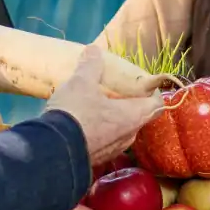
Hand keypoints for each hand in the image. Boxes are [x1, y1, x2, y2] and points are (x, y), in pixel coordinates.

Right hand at [45, 45, 162, 165]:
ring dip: (116, 118)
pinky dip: (102, 130)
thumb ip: (91, 66)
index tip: (141, 84)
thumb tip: (93, 50)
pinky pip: (107, 141)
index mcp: (133, 116)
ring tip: (99, 105)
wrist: (53, 150)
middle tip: (117, 91)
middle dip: (131, 104)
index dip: (153, 93)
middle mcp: (129, 135)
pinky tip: (86, 122)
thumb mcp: (81, 82)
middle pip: (139, 117)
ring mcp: (114, 150)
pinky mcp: (98, 159)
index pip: (156, 105)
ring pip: (123, 130)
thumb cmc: (76, 112)